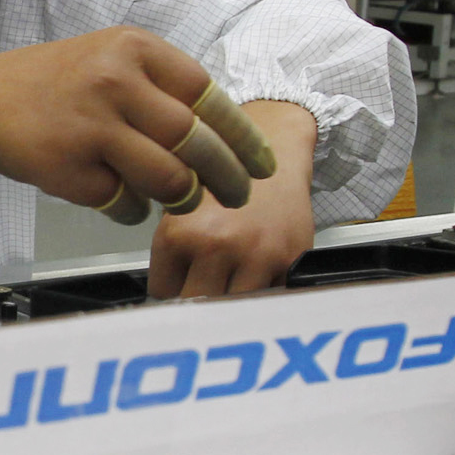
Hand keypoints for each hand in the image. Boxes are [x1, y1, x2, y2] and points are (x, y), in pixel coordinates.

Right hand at [0, 27, 277, 215]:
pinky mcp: (71, 169)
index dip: (241, 135)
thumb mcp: (107, 59)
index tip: (261, 162)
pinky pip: (127, 203)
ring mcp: (92, 126)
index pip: (208, 95)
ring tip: (180, 200)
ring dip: (182, 197)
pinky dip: (133, 209)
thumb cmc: (46, 85)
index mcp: (133, 48)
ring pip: (170, 178)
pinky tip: (120, 198)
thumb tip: (222, 134)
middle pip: (197, 141)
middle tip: (239, 195)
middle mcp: (116, 81)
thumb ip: (160, 87)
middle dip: (228, 176)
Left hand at [148, 103, 318, 298]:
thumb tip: (163, 293)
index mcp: (180, 234)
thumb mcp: (179, 206)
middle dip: (197, 298)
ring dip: (232, 296)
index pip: (163, 292)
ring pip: (234, 306)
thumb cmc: (224, 176)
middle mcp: (217, 246)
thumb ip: (171, 250)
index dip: (170, 288)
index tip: (177, 282)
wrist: (274, 148)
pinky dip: (263, 289)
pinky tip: (257, 267)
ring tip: (230, 274)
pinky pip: (270, 296)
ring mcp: (256, 256)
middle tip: (202, 283)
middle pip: (197, 304)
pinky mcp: (290, 260)